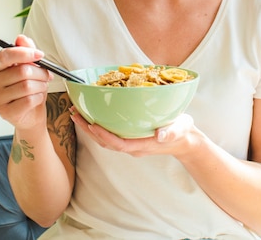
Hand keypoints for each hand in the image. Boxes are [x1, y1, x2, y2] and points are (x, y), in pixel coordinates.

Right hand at [0, 35, 52, 129]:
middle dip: (40, 73)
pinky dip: (38, 98)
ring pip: (26, 86)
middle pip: (21, 71)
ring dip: (41, 86)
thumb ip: (26, 51)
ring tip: (41, 87)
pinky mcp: (4, 112)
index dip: (24, 53)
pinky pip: (28, 101)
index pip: (5, 55)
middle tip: (47, 76)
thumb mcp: (31, 66)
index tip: (40, 55)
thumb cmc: (30, 88)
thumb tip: (21, 38)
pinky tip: (37, 98)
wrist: (32, 114)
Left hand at [69, 107, 198, 157]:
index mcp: (142, 145)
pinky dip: (98, 126)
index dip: (103, 136)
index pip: (118, 143)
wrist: (185, 140)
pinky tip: (93, 115)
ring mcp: (130, 143)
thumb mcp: (180, 129)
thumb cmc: (182, 132)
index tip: (91, 125)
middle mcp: (133, 146)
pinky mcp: (130, 138)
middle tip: (74, 114)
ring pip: (105, 139)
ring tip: (77, 114)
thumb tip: (160, 135)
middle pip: (105, 142)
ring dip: (90, 128)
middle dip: (88, 130)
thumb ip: (171, 132)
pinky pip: (110, 134)